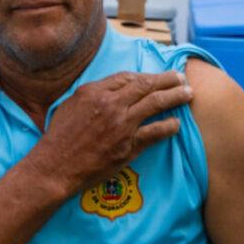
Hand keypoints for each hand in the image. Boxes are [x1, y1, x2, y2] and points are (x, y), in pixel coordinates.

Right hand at [28, 71, 192, 195]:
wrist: (54, 168)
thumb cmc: (58, 137)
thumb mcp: (70, 104)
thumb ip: (93, 93)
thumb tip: (114, 86)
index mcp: (94, 91)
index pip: (128, 77)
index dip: (146, 76)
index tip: (156, 77)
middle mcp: (110, 105)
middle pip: (147, 85)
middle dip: (168, 80)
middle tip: (181, 78)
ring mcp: (121, 125)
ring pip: (156, 104)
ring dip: (176, 97)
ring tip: (188, 94)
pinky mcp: (128, 146)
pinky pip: (156, 132)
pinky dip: (170, 126)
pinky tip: (177, 123)